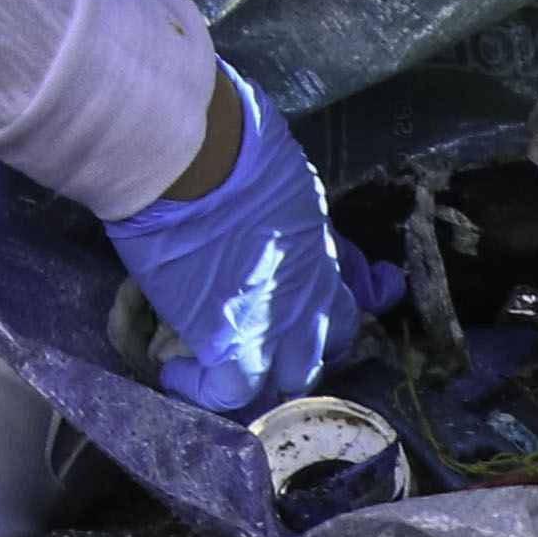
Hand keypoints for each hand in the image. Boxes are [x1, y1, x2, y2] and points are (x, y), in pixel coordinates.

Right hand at [101, 66, 394, 414]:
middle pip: (323, 349)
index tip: (359, 295)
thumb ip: (298, 207)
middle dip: (304, 349)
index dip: (353, 302)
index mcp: (321, 253)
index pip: (353, 297)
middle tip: (267, 341)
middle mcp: (308, 300)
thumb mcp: (290, 175)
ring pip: (285, 381)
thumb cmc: (233, 143)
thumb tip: (289, 203)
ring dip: (259, 378)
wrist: (194, 156)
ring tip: (224, 368)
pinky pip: (225, 393)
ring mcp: (273, 329)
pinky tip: (179, 375)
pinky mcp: (227, 347)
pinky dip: (201, 390)